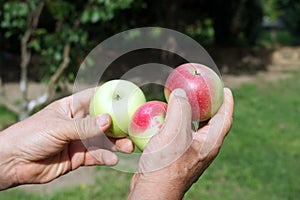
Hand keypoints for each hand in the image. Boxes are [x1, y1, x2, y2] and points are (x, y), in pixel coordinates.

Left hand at [0, 88, 133, 189]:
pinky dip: (105, 158)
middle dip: (119, 125)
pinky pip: (96, 156)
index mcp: (71, 107)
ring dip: (116, 143)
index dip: (111, 96)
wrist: (13, 162)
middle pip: (104, 121)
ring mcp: (79, 140)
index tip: (129, 95)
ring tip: (128, 147)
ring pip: (103, 140)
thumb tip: (108, 120)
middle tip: (134, 128)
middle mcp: (78, 122)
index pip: (94, 97)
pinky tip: (113, 160)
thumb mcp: (58, 127)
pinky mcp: (78, 156)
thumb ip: (84, 126)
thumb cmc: (30, 135)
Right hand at [128, 88, 233, 198]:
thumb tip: (181, 93)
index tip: (224, 89)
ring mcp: (191, 153)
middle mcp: (203, 148)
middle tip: (203, 92)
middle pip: (212, 122)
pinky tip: (167, 118)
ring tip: (184, 101)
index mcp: (209, 143)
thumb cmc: (166, 164)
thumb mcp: (175, 132)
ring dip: (192, 114)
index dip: (227, 102)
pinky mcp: (178, 157)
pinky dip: (178, 123)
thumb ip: (180, 109)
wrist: (152, 190)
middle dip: (209, 106)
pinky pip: (182, 135)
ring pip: (195, 128)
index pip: (225, 118)